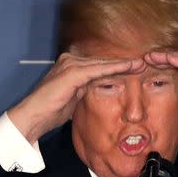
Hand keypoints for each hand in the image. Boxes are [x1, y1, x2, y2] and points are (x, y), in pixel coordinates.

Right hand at [8, 53, 144, 142]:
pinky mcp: (72, 72)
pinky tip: (128, 67)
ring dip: (123, 64)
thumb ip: (85, 91)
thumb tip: (99, 92)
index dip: (118, 67)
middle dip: (124, 63)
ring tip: (140, 64)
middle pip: (103, 61)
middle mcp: (70, 60)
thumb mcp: (74, 98)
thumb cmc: (52, 111)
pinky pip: (98, 69)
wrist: (34, 116)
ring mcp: (70, 64)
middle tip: (143, 62)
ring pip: (103, 63)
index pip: (99, 65)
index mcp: (72, 65)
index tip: (135, 68)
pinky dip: (115, 68)